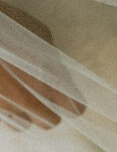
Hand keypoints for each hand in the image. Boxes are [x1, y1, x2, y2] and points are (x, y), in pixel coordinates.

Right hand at [1, 0, 84, 130]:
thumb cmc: (8, 26)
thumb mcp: (39, 34)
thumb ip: (50, 58)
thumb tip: (52, 69)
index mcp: (49, 81)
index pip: (74, 109)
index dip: (73, 106)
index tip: (70, 101)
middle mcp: (28, 99)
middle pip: (49, 123)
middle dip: (48, 112)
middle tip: (41, 99)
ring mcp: (4, 105)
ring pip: (21, 125)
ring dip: (23, 116)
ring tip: (17, 99)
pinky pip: (2, 118)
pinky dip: (3, 111)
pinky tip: (2, 96)